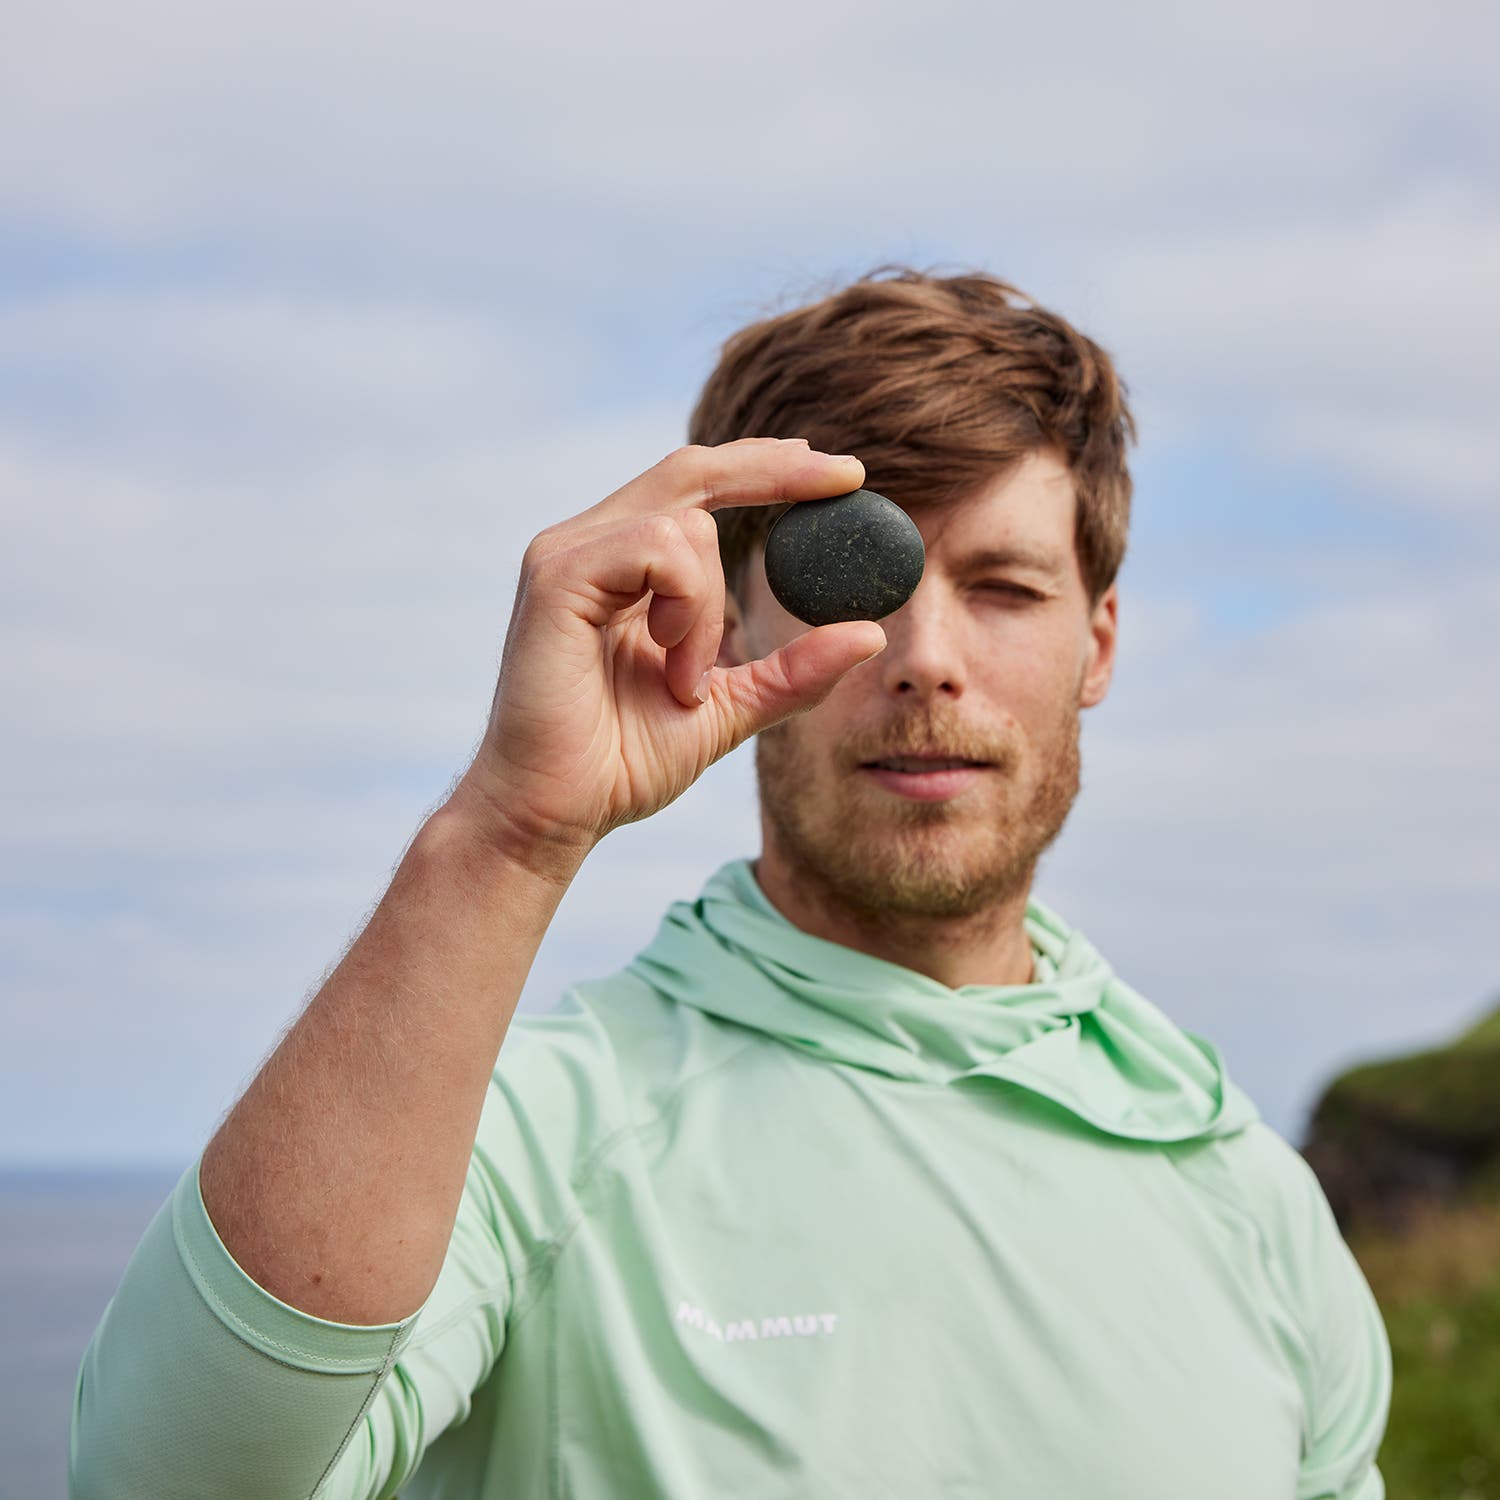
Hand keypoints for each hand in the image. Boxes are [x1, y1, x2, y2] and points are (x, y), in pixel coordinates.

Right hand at [451, 439, 886, 873]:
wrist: (554, 814)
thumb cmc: (619, 765)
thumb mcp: (728, 710)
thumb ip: (791, 672)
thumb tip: (870, 634)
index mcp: (621, 567)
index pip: (698, 489)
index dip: (767, 470)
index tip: (842, 474)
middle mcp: (588, 544)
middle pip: (691, 469)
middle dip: (775, 468)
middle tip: (848, 476)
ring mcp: (566, 555)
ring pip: (686, 522)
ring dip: (711, 607)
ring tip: (688, 679)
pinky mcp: (555, 578)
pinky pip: (655, 548)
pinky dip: (685, 609)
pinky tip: (671, 665)